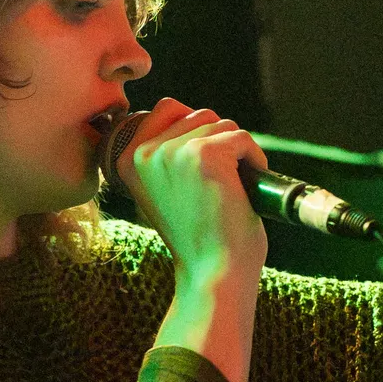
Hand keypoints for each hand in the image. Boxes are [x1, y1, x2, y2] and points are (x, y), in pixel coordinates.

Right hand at [119, 97, 268, 281]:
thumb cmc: (198, 236)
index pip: (166, 108)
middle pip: (198, 114)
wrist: (213, 273)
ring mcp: (175, 152)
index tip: (202, 171)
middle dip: (218, 144)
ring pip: (222, 124)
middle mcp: (146, 153)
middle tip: (218, 186)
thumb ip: (164, 155)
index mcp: (127, 160)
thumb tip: (186, 114)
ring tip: (231, 190)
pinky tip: (248, 189)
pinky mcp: (207, 155)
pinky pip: (243, 138)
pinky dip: (255, 159)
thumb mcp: (164, 190)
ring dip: (236, 153)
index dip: (195, 131)